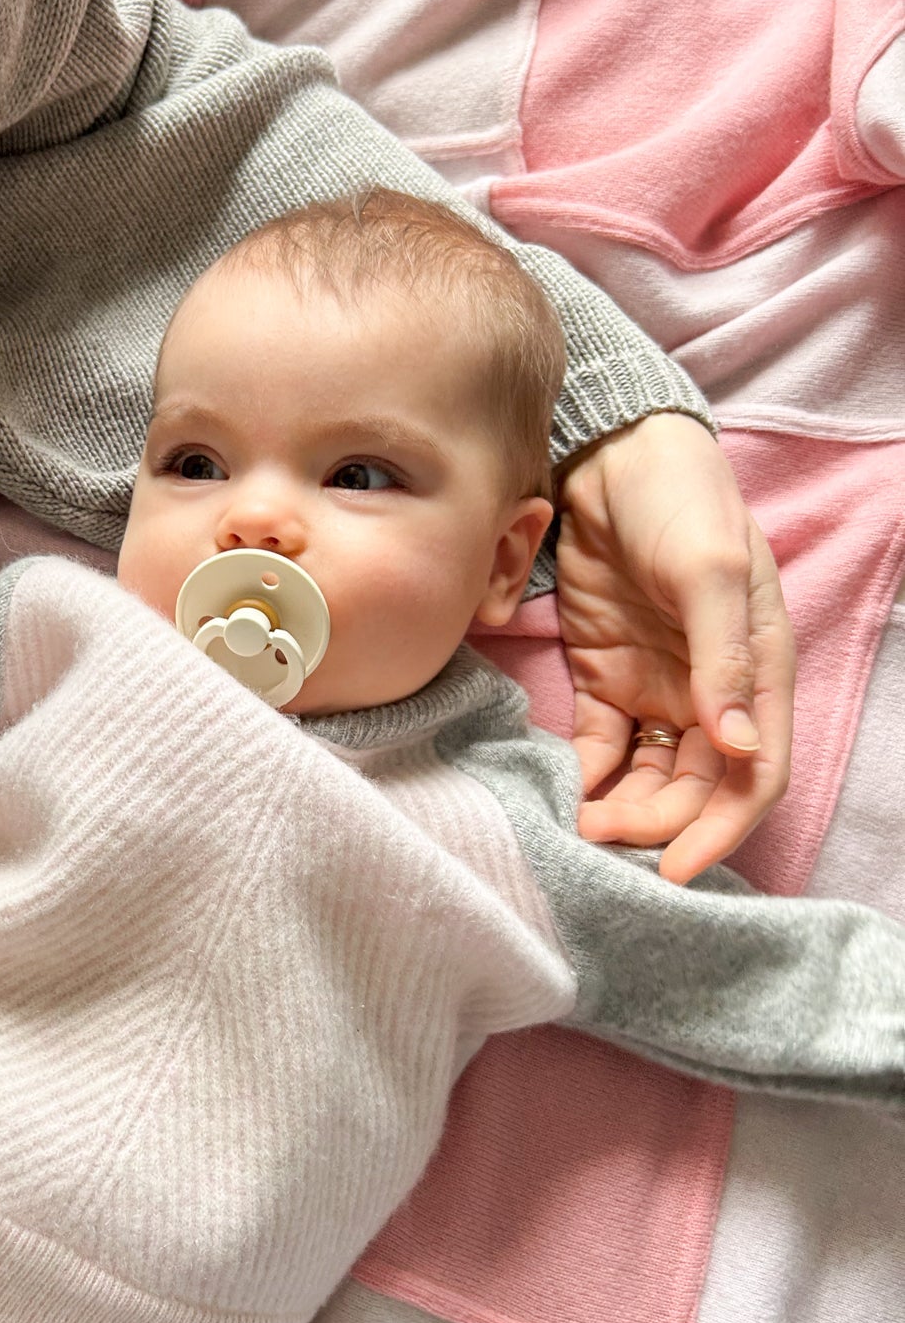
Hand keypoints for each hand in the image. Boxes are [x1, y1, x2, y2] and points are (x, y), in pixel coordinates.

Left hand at [555, 413, 794, 884]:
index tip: (675, 867)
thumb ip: (722, 658)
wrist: (610, 455)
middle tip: (603, 841)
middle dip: (658, 825)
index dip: (722, 828)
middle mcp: (712, 692)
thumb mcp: (710, 571)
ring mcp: (657, 687)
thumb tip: (734, 745)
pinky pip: (602, 747)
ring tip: (579, 825)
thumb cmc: (679, 501)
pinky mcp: (605, 677)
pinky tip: (564, 794)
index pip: (754, 774)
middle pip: (696, 788)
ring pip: (649, 777)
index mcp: (758, 672)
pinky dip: (588, 778)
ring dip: (622, 811)